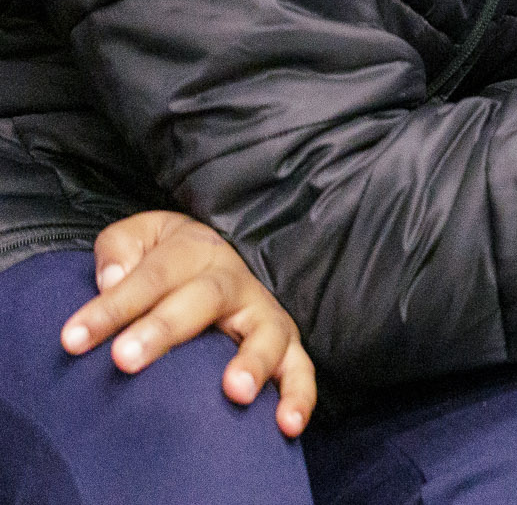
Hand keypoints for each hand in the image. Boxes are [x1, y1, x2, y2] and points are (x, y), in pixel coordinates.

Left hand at [61, 211, 315, 437]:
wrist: (212, 259)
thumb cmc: (165, 259)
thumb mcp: (140, 237)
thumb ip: (119, 249)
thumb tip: (111, 278)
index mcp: (194, 251)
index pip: (149, 276)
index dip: (110, 308)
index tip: (72, 339)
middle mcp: (233, 280)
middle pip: (203, 299)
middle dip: (164, 330)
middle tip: (126, 360)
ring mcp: (262, 313)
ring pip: (265, 332)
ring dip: (253, 362)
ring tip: (234, 392)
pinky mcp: (284, 344)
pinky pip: (301, 368)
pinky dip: (299, 395)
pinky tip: (286, 424)